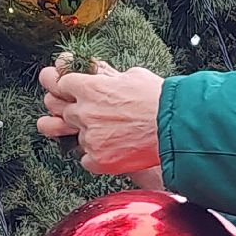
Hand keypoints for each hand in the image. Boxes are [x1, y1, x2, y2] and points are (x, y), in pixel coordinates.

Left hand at [37, 55, 164, 176]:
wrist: (175, 128)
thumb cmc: (160, 100)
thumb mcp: (133, 76)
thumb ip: (110, 76)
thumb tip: (103, 76)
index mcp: (91, 88)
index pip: (60, 83)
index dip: (65, 86)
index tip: (67, 89)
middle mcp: (85, 112)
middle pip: (62, 110)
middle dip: (74, 111)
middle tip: (91, 113)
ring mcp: (90, 137)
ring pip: (74, 136)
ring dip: (86, 134)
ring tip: (108, 133)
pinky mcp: (98, 159)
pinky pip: (86, 159)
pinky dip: (97, 156)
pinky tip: (113, 150)